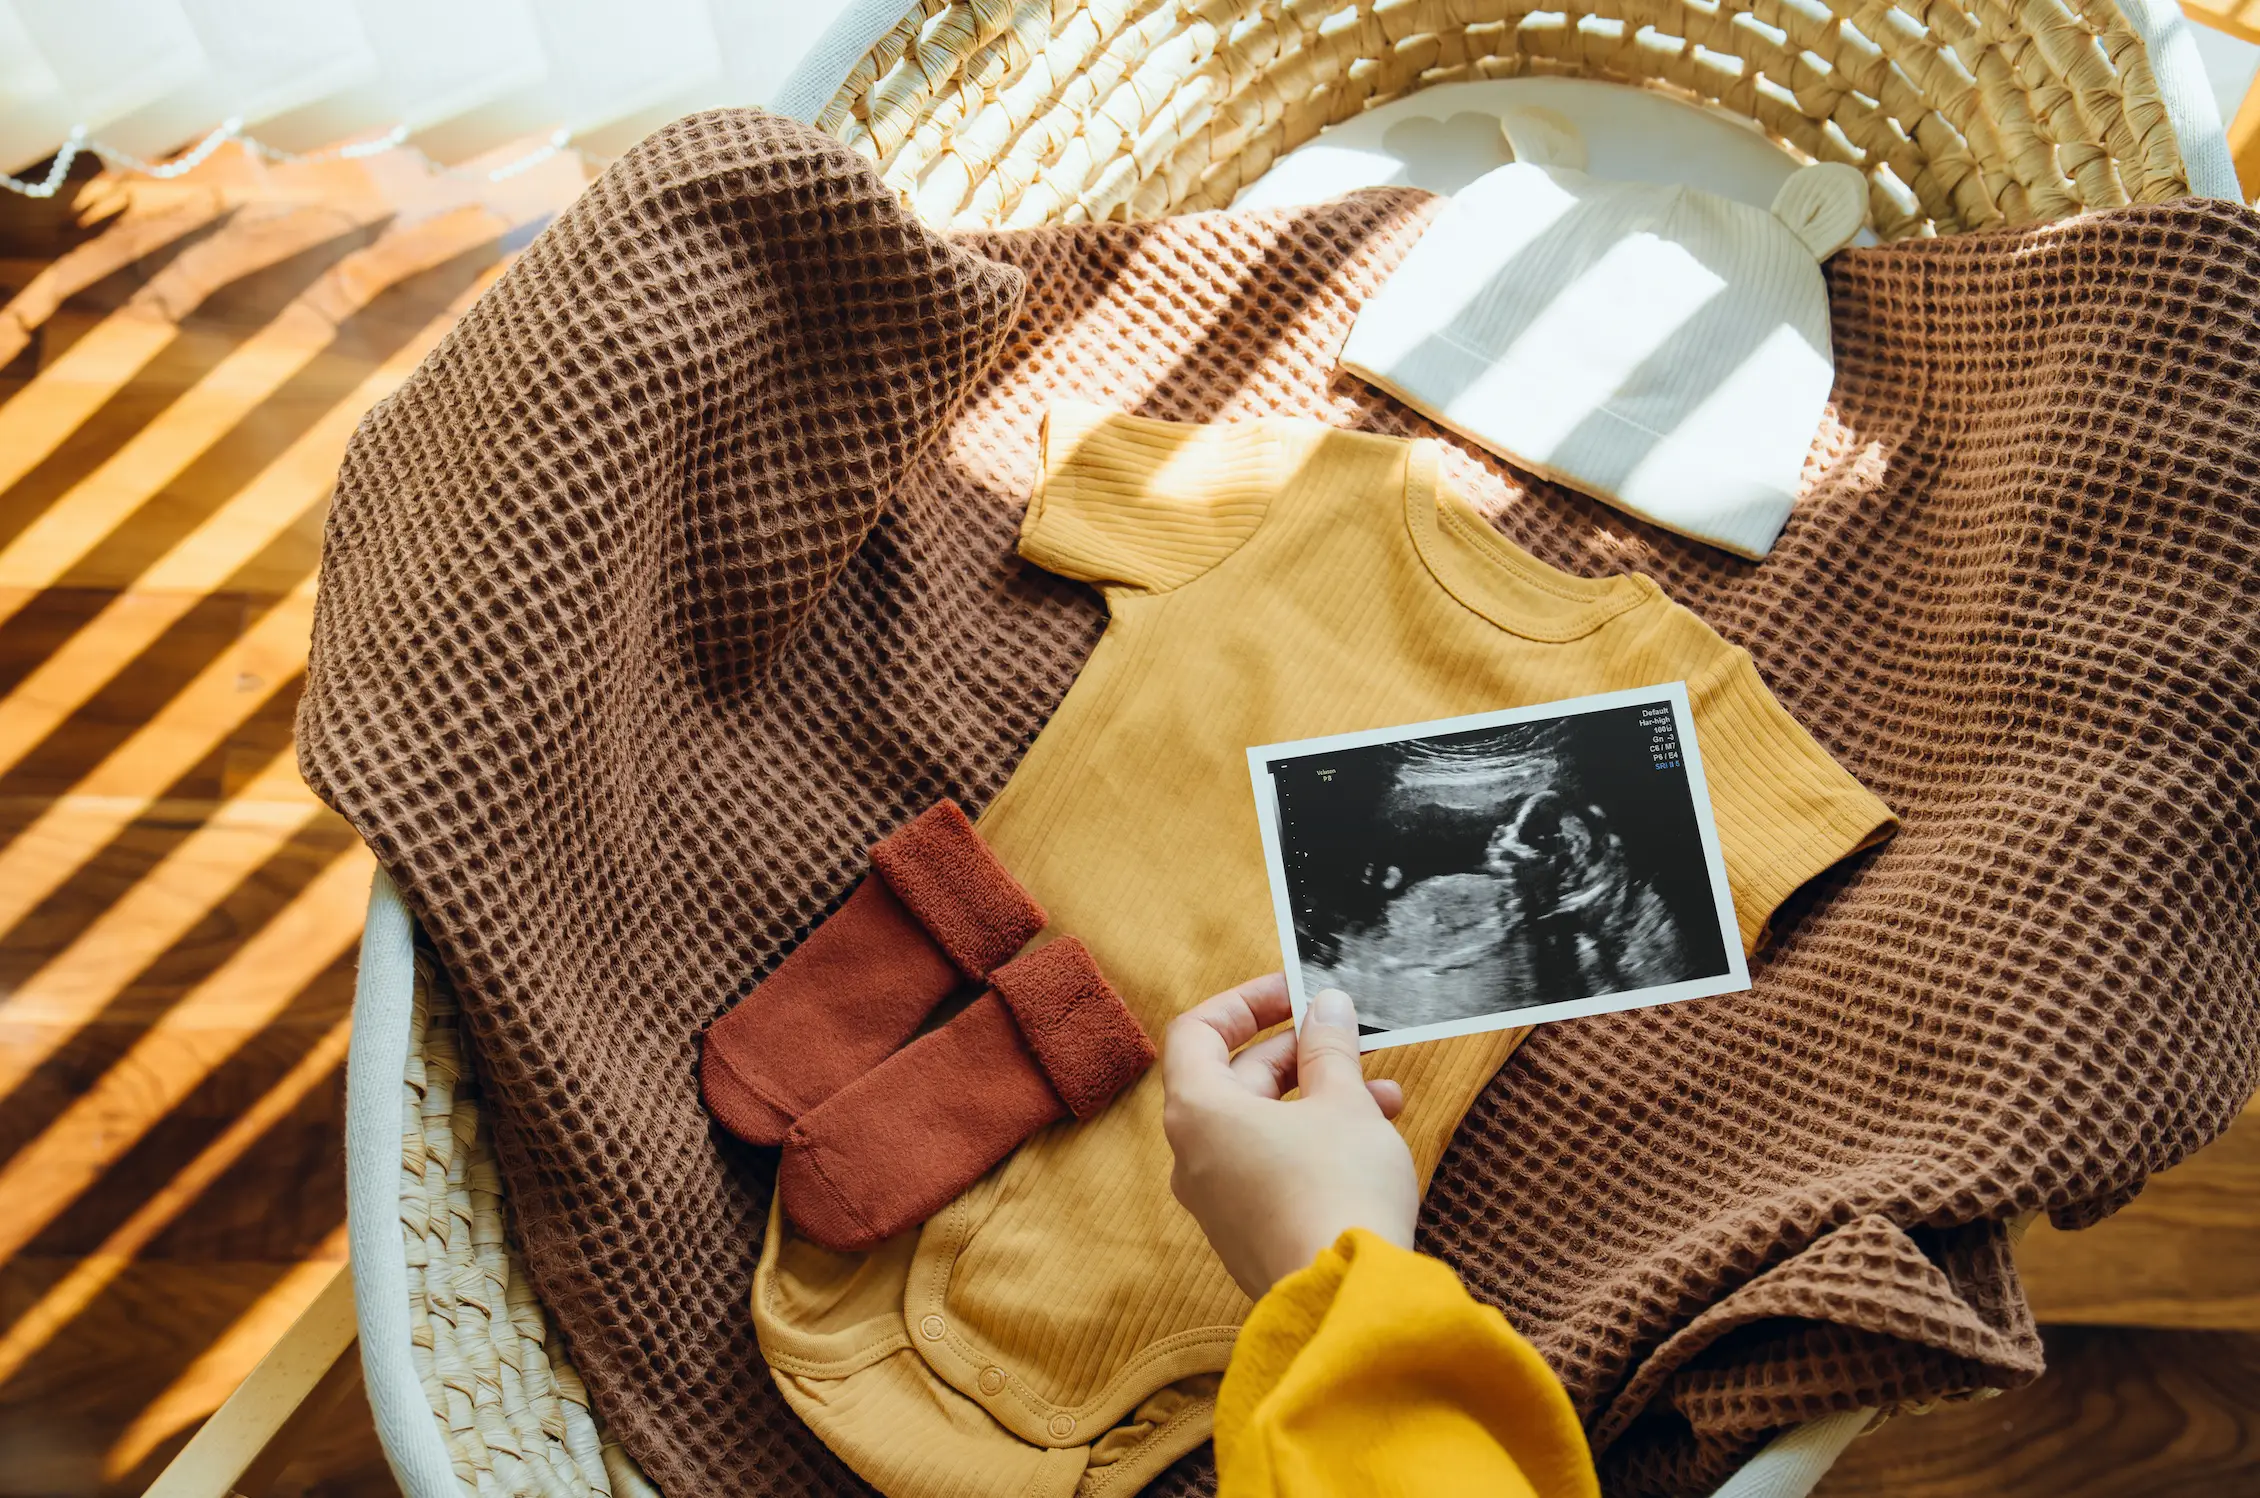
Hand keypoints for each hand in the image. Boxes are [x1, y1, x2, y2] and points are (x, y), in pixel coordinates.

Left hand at [1161, 974, 1417, 1299]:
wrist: (1345, 1300)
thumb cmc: (1337, 1191)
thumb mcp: (1343, 1103)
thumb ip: (1330, 1047)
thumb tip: (1326, 1007)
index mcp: (1198, 1111)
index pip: (1198, 1031)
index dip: (1246, 1002)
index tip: (1296, 992)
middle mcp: (1192, 1154)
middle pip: (1235, 1078)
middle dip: (1300, 1053)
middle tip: (1351, 1039)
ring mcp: (1216, 1200)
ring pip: (1262, 1125)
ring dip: (1319, 1099)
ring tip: (1385, 1094)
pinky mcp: (1246, 1233)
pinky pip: (1271, 1167)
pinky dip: (1312, 1142)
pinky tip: (1372, 1139)